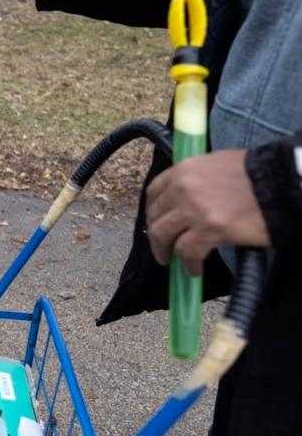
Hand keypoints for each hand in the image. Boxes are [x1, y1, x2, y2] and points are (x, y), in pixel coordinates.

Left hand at [145, 149, 270, 275]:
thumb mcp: (216, 166)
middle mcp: (183, 187)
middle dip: (156, 236)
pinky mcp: (209, 229)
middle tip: (163, 248)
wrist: (282, 183)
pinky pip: (186, 252)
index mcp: (184, 169)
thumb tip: (183, 201)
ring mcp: (194, 208)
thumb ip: (195, 180)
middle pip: (155, 216)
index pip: (153, 193)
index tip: (156, 223)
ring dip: (164, 252)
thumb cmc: (256, 175)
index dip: (153, 212)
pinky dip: (188, 264)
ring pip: (163, 235)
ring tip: (174, 261)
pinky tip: (194, 270)